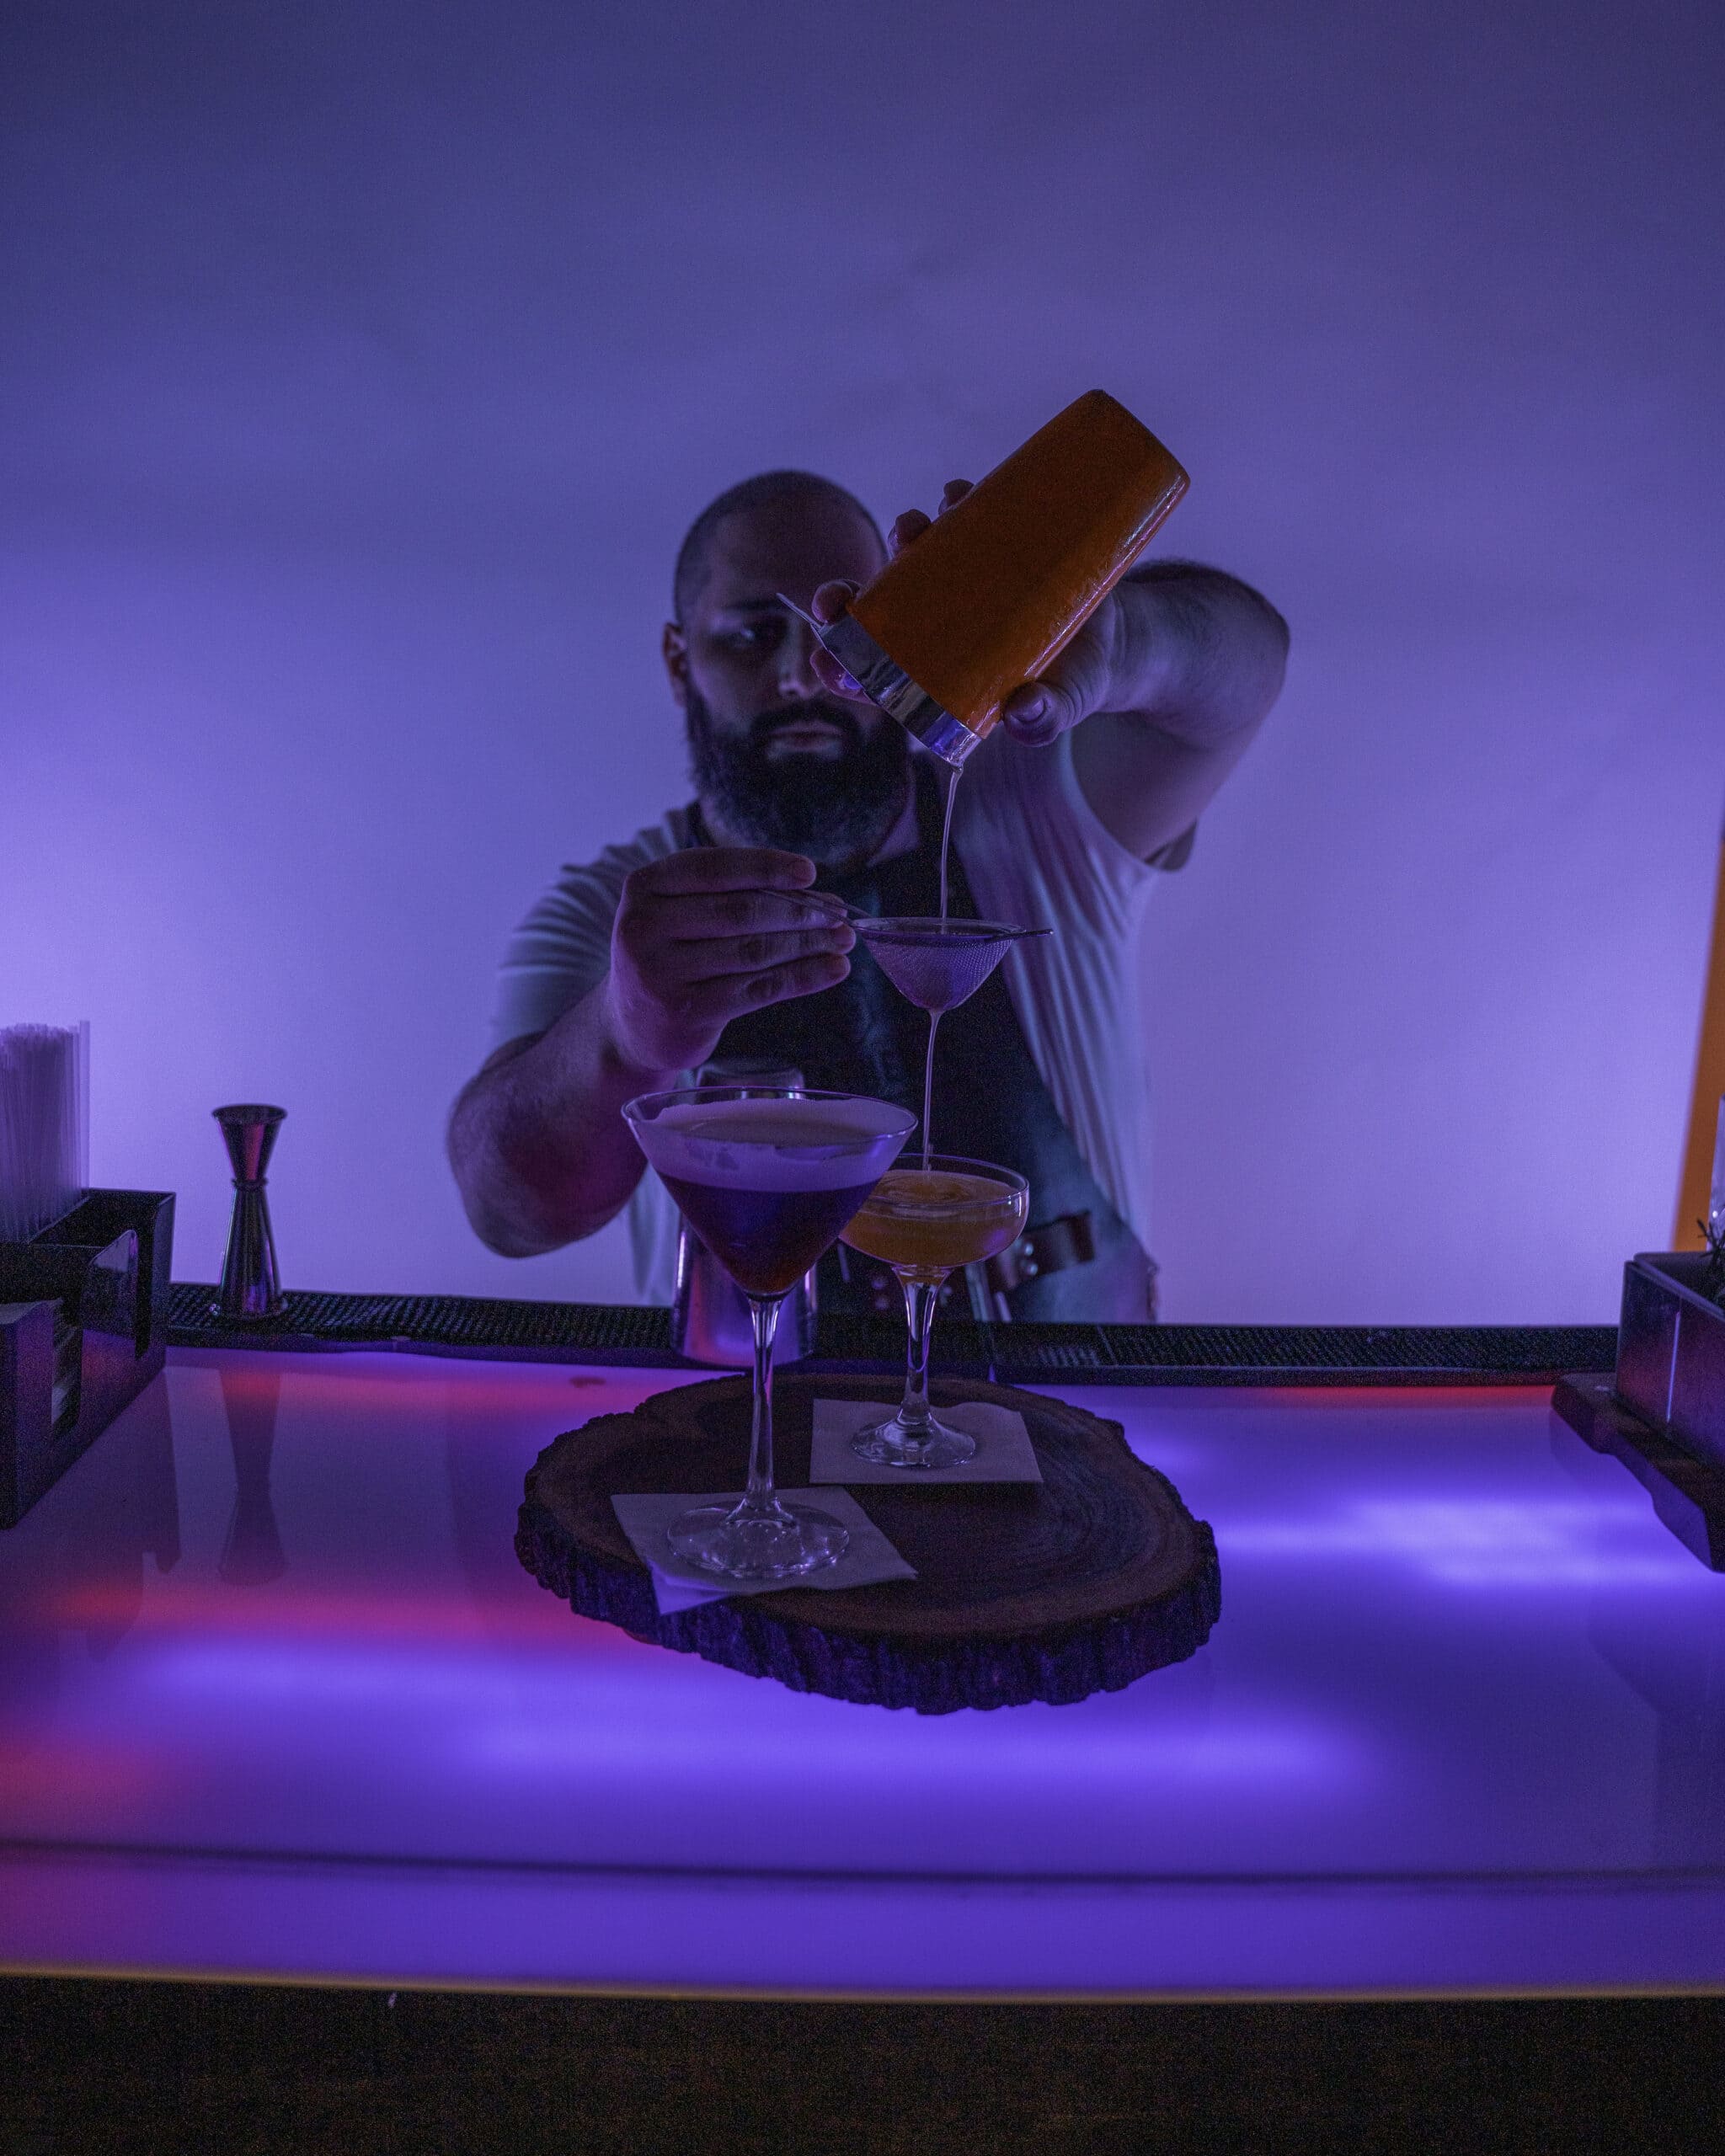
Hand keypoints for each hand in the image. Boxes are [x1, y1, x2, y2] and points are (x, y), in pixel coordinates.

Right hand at [605, 848, 852, 1074]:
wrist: (634, 1026)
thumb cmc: (672, 956)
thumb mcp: (682, 914)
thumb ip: (733, 895)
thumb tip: (818, 895)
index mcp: (645, 886)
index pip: (715, 868)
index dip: (766, 867)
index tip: (810, 872)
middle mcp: (645, 926)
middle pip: (740, 911)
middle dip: (798, 911)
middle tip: (839, 915)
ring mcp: (662, 972)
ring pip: (754, 951)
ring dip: (807, 944)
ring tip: (842, 941)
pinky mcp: (686, 1012)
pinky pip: (758, 989)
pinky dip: (802, 978)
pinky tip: (831, 970)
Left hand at [810, 478, 1126, 745]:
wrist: (1117, 637)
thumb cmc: (1075, 683)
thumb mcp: (1064, 706)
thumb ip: (1043, 720)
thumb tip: (1022, 712)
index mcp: (939, 672)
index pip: (876, 676)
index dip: (843, 672)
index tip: (826, 665)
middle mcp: (938, 624)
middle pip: (878, 610)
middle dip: (848, 600)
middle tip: (837, 596)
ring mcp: (962, 581)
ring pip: (914, 555)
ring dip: (903, 539)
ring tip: (915, 530)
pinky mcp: (993, 543)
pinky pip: (963, 517)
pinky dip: (956, 502)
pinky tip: (957, 496)